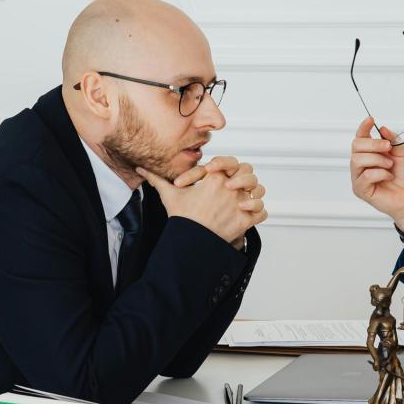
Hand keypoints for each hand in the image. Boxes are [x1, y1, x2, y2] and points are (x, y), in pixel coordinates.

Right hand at [137, 164, 264, 245]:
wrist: (190, 241)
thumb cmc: (181, 218)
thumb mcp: (169, 195)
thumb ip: (157, 179)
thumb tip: (140, 168)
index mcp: (216, 178)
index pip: (230, 162)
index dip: (225, 165)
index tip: (218, 175)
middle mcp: (232, 188)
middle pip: (248, 171)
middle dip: (243, 176)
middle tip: (233, 185)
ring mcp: (240, 204)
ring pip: (258, 190)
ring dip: (253, 193)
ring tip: (243, 198)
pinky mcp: (246, 220)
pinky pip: (262, 212)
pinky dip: (258, 212)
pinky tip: (248, 213)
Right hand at [350, 117, 403, 229]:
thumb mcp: (401, 154)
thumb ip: (392, 140)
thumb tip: (382, 129)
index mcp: (370, 153)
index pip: (360, 137)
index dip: (363, 127)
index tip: (371, 120)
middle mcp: (361, 164)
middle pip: (356, 145)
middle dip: (373, 144)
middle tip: (388, 148)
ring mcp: (359, 177)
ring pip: (357, 159)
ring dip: (378, 159)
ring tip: (390, 165)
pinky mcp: (360, 189)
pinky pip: (366, 175)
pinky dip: (380, 173)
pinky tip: (387, 176)